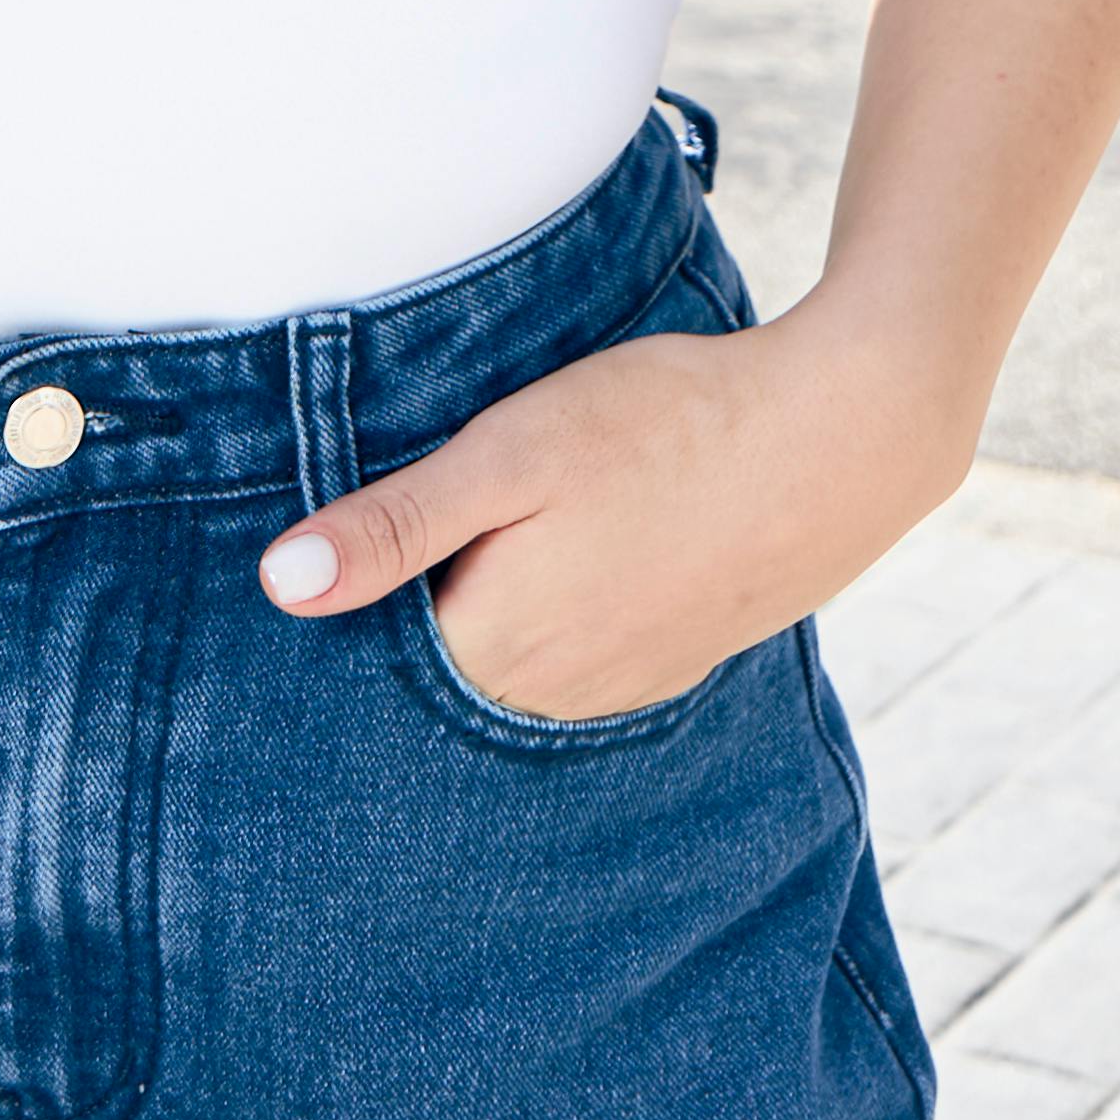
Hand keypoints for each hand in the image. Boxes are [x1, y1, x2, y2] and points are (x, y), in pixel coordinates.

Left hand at [253, 303, 971, 719]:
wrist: (836, 438)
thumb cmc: (663, 426)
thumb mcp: (509, 453)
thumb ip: (396, 524)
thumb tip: (283, 586)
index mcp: (497, 646)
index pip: (376, 648)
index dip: (354, 587)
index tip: (337, 536)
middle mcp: (553, 692)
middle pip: (442, 661)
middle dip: (414, 600)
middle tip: (406, 517)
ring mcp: (621, 684)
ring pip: (512, 659)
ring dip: (489, 606)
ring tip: (491, 528)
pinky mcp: (671, 660)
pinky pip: (578, 656)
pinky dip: (555, 613)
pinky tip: (570, 550)